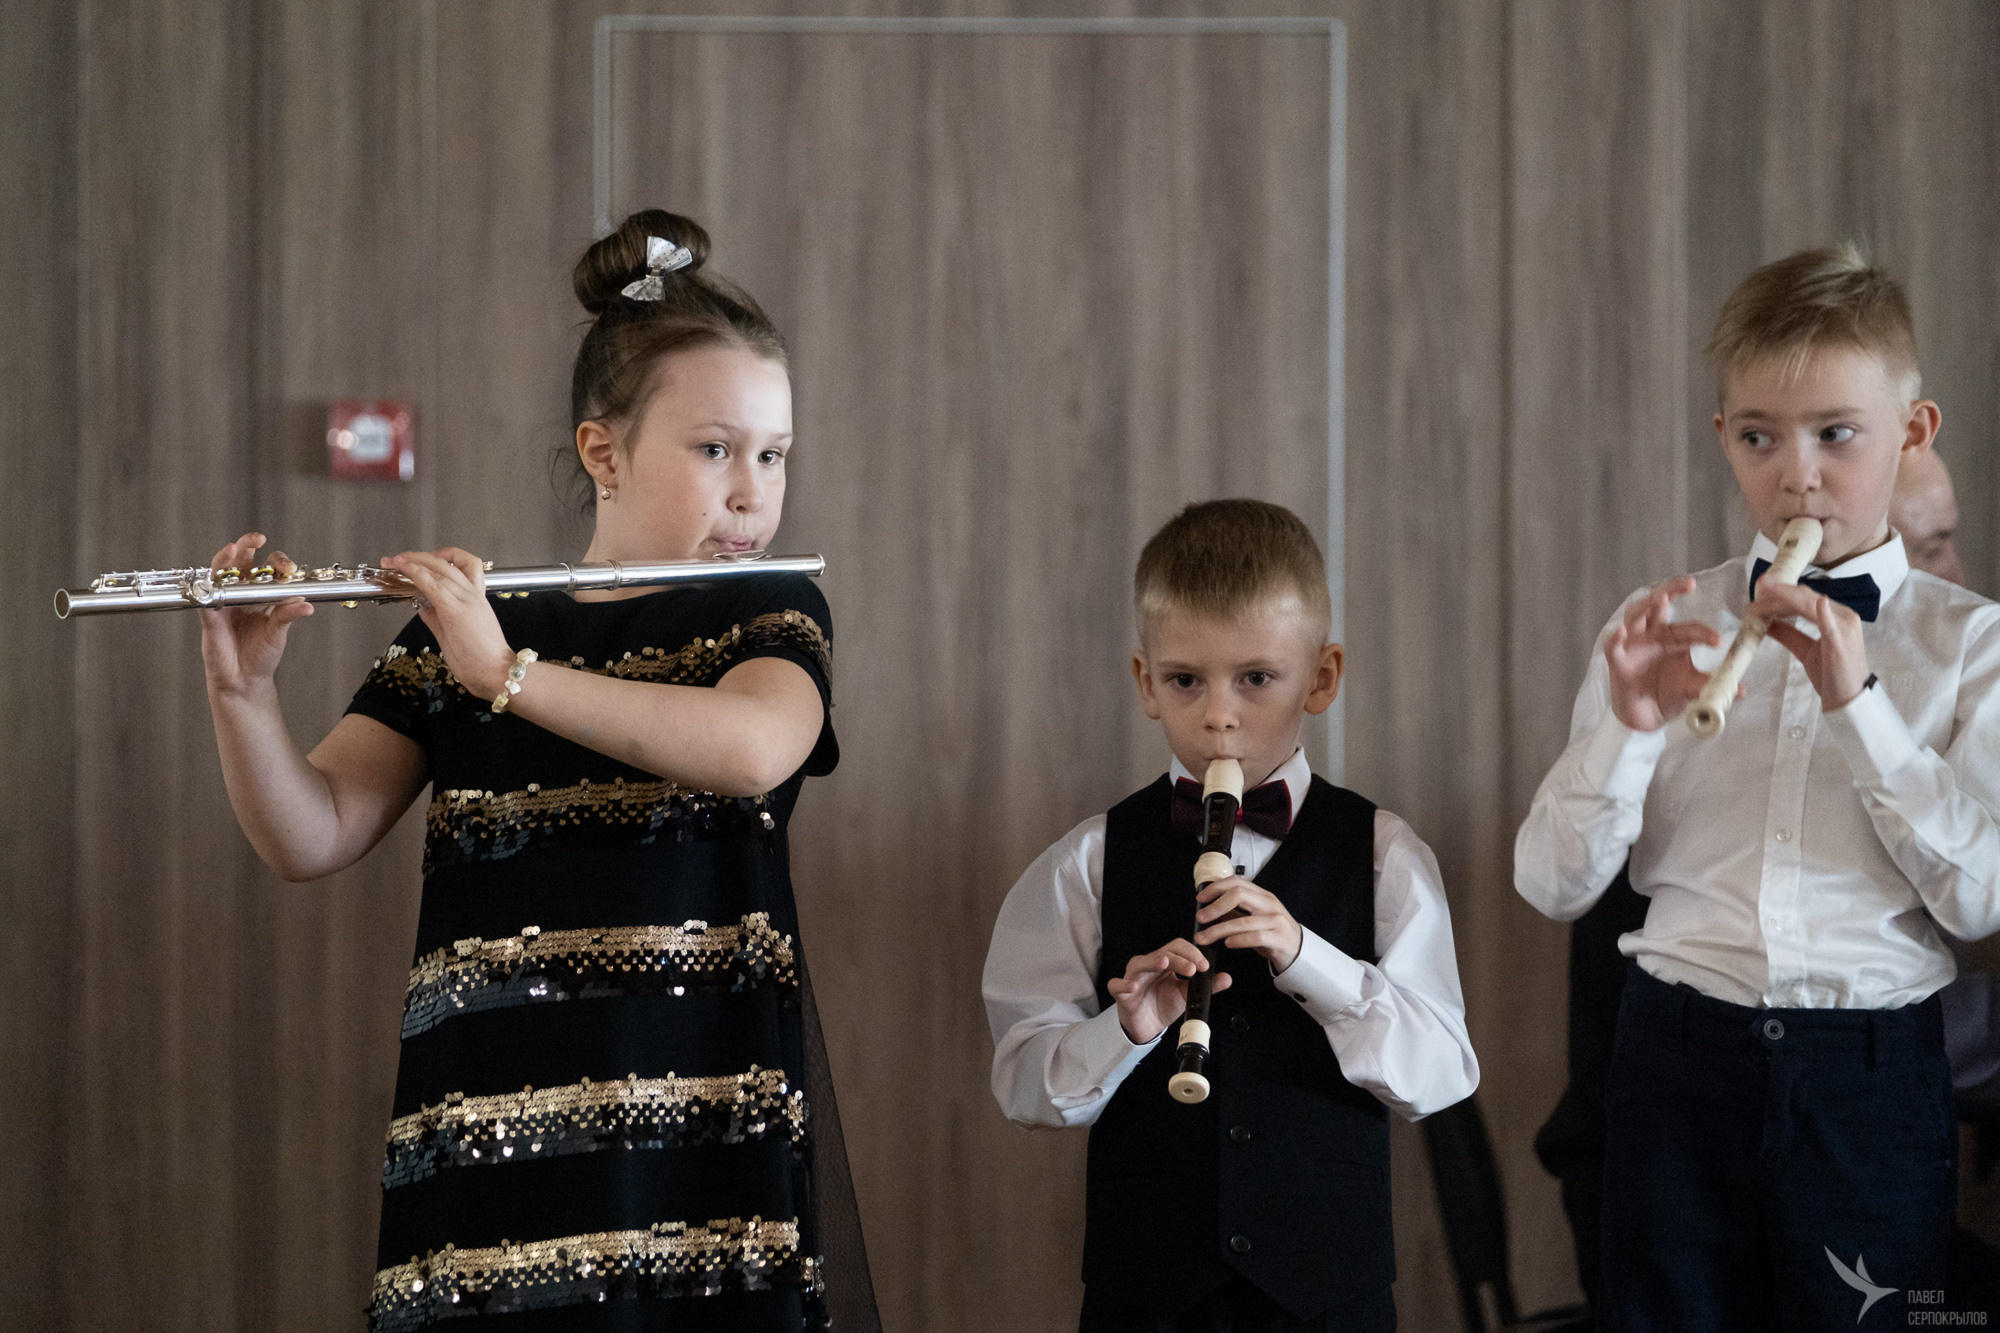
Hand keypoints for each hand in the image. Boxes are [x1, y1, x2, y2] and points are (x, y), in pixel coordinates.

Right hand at [198, 532, 313, 694]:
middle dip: (249, 545)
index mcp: (263, 594)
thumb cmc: (262, 653)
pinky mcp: (209, 613)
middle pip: (243, 560)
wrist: (243, 678)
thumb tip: (306, 605)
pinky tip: (215, 579)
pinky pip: (206, 595)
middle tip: (258, 539)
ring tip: (233, 548)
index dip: (278, 563)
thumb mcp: (278, 633)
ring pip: (222, 571)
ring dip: (226, 558)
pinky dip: (209, 585)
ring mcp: (225, 600)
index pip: (270, 568)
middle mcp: (243, 592)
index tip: (289, 569)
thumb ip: (287, 616)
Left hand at [379, 548, 514, 697]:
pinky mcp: (454, 610)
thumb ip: (436, 616)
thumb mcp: (453, 631)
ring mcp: (465, 600)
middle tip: (400, 558)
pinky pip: (432, 584)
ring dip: (412, 561)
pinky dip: (415, 573)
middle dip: (419, 556)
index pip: (465, 565)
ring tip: (394, 561)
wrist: (496, 671)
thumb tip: (421, 605)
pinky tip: (403, 570)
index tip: (425, 561)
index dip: (444, 557)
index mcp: (476, 598)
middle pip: (447, 562)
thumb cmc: (480, 658)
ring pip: (438, 569)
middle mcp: (472, 594)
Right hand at [1105, 940, 1231, 1044]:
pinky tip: (1134, 986)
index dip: (1191, 953)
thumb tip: (1226, 978)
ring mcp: (1133, 977)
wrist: (1147, 1026)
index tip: (1204, 966)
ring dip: (1153, 962)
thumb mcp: (1186, 995)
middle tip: (1193, 969)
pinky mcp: (1121, 992)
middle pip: (1163, 952)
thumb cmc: (1162, 1004)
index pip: (1177, 947)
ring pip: (1141, 963)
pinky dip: (1125, 984)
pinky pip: (1118, 985)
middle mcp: (1148, 965)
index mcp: (1165, 962)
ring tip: (1165, 963)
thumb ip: (1205, 986)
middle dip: (1179, 958)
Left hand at [1194, 875, 1303, 970]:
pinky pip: (1256, 937)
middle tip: (1200, 918)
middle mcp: (1269, 904)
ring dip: (1219, 929)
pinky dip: (1239, 940)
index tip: (1200, 898)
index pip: (1237, 882)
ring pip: (1244, 920)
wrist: (1298, 950)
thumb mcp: (1254, 918)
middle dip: (1216, 906)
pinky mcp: (1279, 938)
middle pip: (1239, 894)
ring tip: (1204, 938)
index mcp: (1262, 895)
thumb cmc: (1271, 933)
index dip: (1216, 887)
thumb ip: (1235, 912)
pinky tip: (1227, 944)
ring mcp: (1276, 920)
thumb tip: (1208, 909)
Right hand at [1603, 577, 1723, 730]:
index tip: (1718, 641)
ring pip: (1635, 616)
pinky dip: (1615, 639)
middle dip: (1672, 590)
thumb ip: (1712, 684)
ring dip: (1646, 605)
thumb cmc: (1668, 695)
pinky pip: (1613, 648)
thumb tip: (1740, 689)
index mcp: (1674, 638)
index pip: (1690, 628)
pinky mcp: (1619, 663)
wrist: (1646, 718)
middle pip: (1659, 604)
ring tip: (1660, 598)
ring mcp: (1634, 646)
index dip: (1704, 632)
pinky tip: (1620, 632)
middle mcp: (1653, 635)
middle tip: (1689, 583)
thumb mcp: (1693, 688)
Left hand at [1752, 582, 1871, 709]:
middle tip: (1756, 590)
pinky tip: (1819, 602)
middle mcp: (1843, 616)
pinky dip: (1825, 613)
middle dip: (1778, 593)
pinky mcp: (1841, 643)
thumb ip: (1788, 633)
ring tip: (1764, 595)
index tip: (1760, 591)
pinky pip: (1832, 626)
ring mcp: (1844, 628)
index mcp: (1836, 616)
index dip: (1781, 593)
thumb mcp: (1805, 649)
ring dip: (1784, 599)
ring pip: (1810, 605)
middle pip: (1805, 598)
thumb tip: (1767, 621)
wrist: (1849, 699)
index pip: (1804, 598)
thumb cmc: (1832, 674)